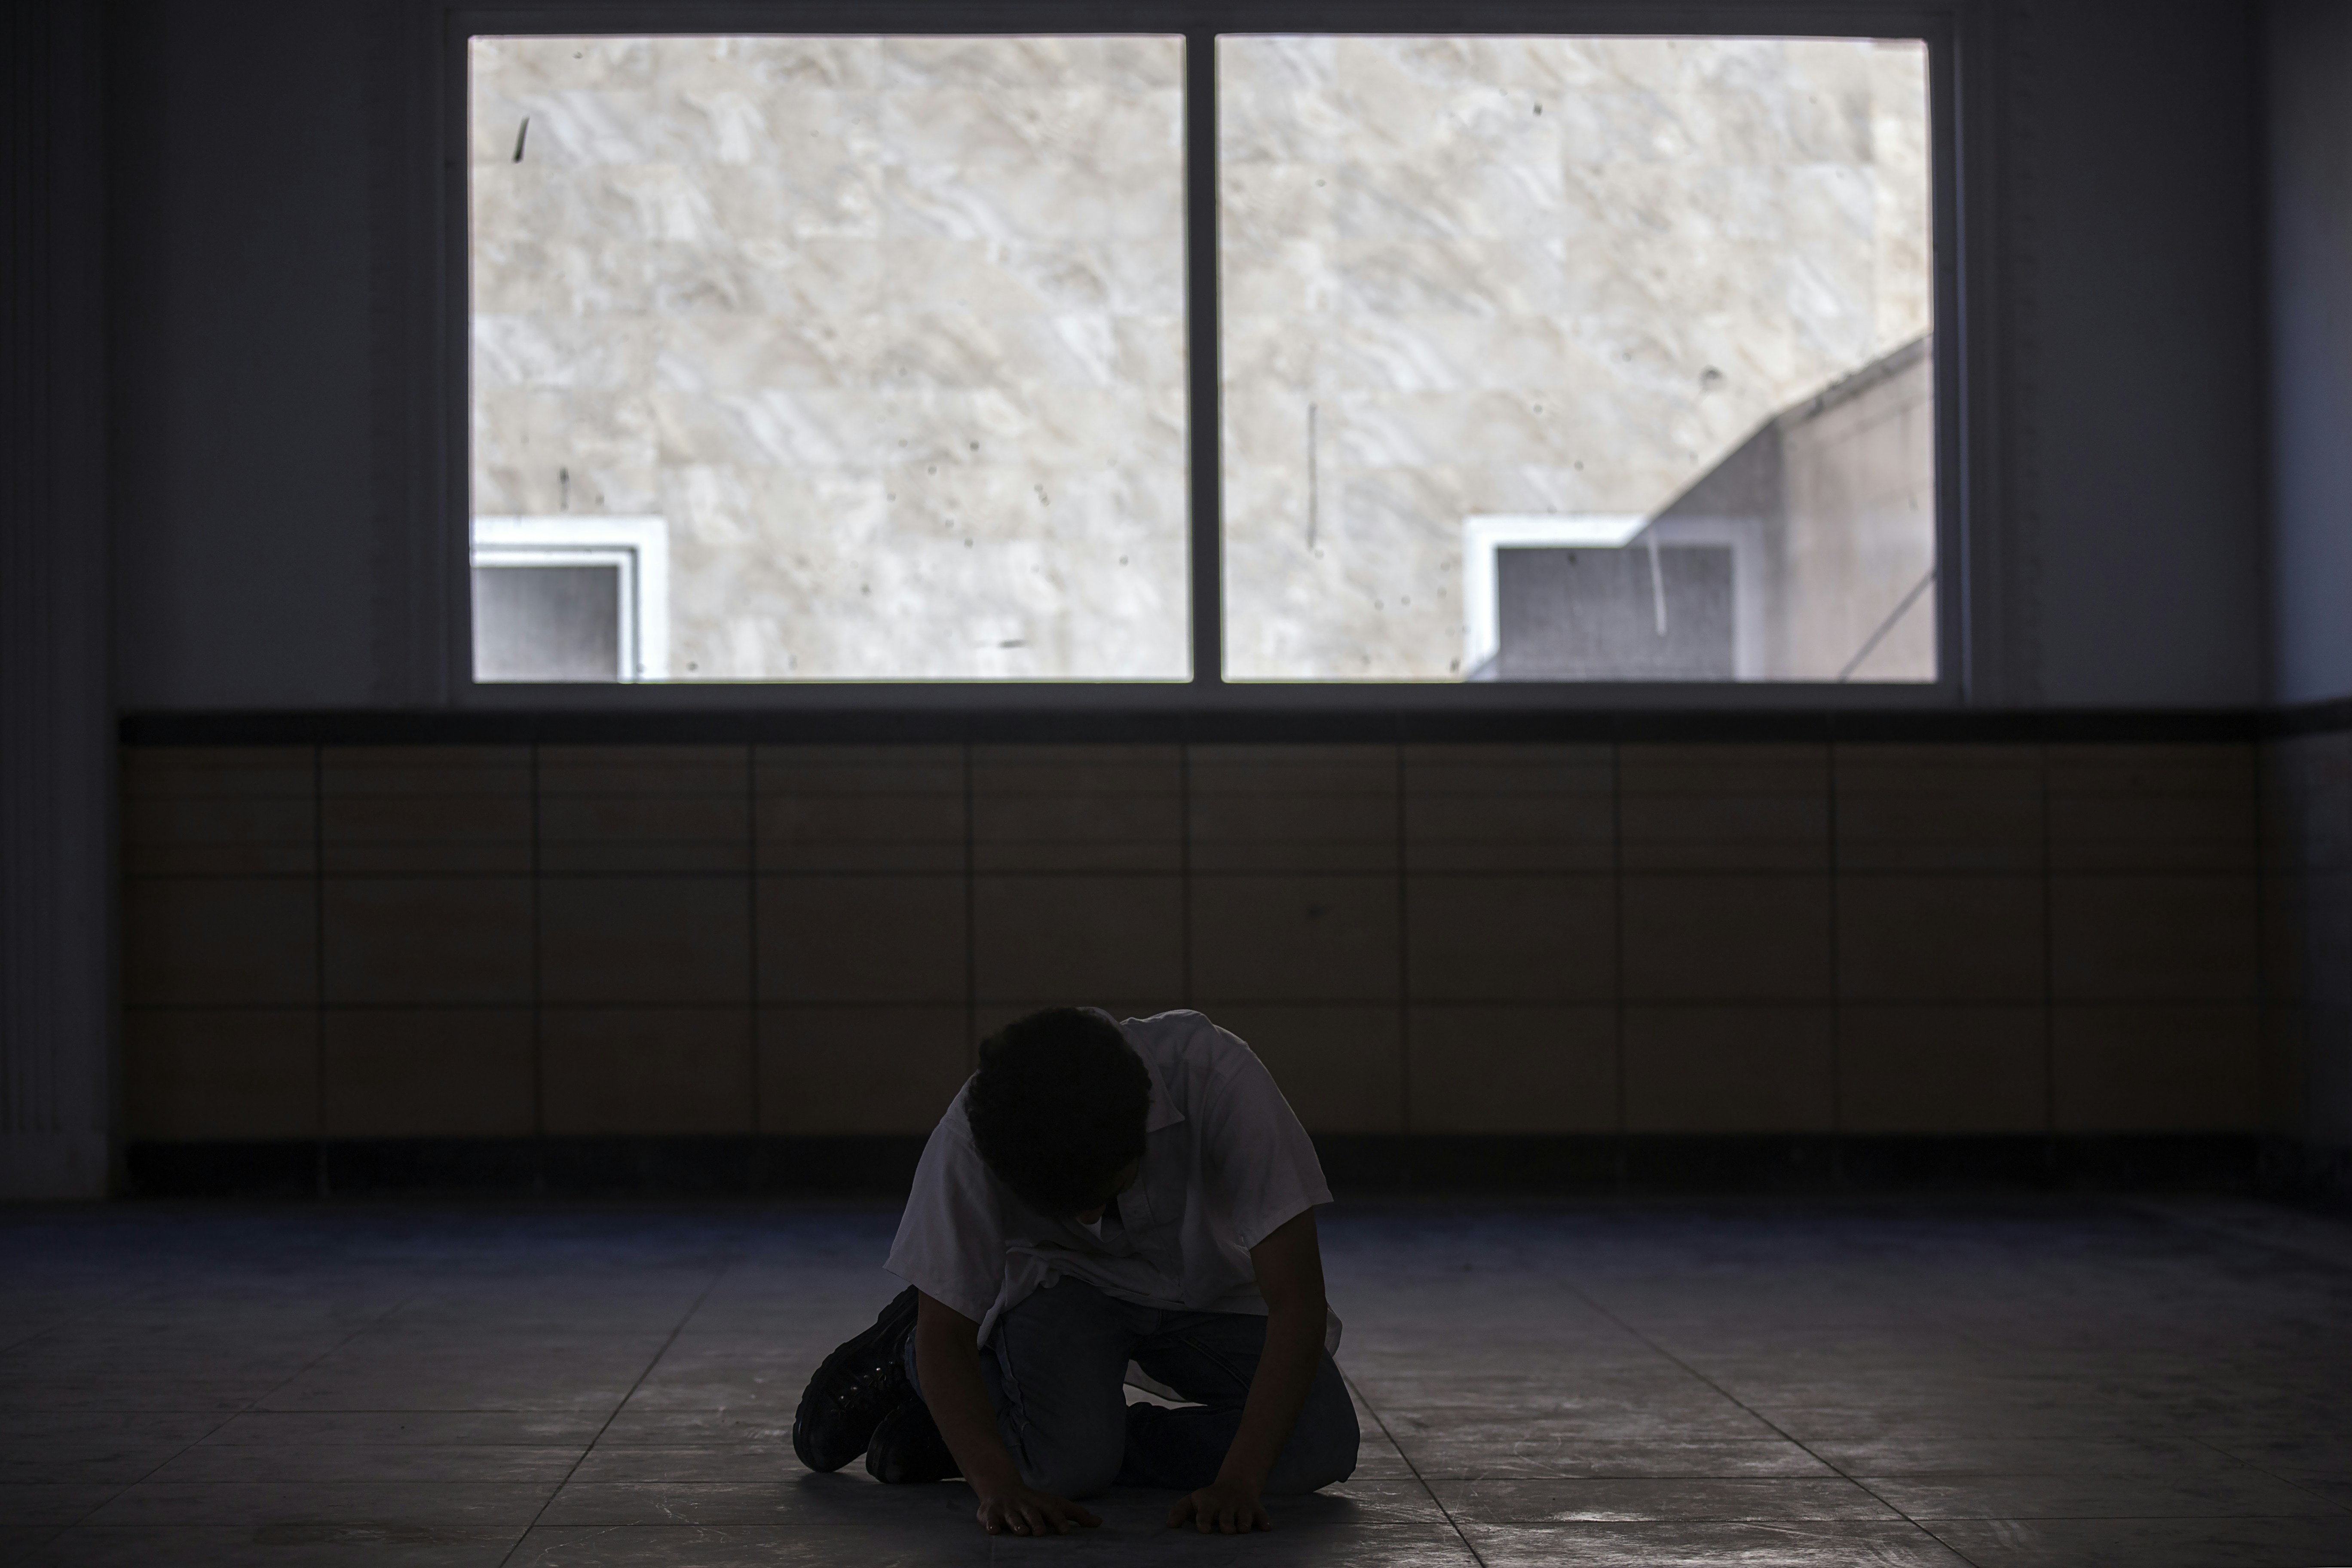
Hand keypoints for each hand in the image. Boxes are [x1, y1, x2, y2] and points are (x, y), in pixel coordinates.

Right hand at [974, 1480, 1100, 1536]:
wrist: (1001, 1486)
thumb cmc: (1034, 1501)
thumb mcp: (1055, 1504)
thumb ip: (1076, 1514)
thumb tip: (1100, 1523)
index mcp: (1042, 1504)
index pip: (1053, 1511)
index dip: (1059, 1521)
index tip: (1066, 1532)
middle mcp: (1025, 1505)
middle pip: (1032, 1513)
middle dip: (1036, 1522)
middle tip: (1040, 1532)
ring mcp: (1008, 1508)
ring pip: (1012, 1516)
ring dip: (1017, 1524)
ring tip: (1022, 1533)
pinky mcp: (990, 1512)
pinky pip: (989, 1518)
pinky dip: (990, 1524)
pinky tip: (993, 1531)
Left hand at [1168, 1476, 1269, 1533]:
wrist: (1236, 1482)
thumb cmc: (1209, 1499)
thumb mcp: (1193, 1501)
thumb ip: (1179, 1511)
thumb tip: (1169, 1526)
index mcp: (1209, 1504)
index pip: (1205, 1512)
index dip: (1204, 1520)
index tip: (1204, 1530)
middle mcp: (1226, 1505)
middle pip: (1226, 1516)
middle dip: (1227, 1523)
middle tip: (1227, 1530)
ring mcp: (1242, 1506)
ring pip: (1245, 1516)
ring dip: (1245, 1522)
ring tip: (1244, 1529)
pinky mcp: (1256, 1508)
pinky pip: (1262, 1515)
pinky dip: (1265, 1521)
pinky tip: (1267, 1528)